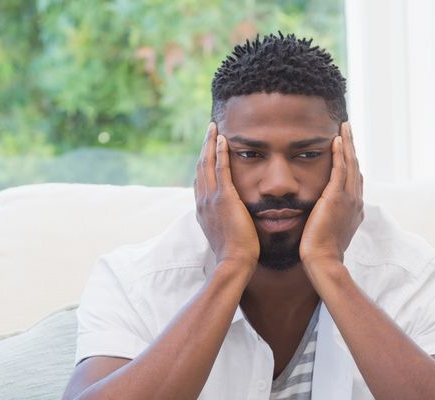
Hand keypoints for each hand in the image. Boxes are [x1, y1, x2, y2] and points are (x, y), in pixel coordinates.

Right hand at [194, 122, 259, 269]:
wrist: (234, 261)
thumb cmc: (235, 252)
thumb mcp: (225, 233)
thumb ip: (225, 220)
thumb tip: (230, 216)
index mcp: (202, 209)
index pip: (200, 179)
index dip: (202, 162)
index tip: (206, 149)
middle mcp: (202, 201)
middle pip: (200, 167)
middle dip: (204, 147)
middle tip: (209, 130)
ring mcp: (211, 199)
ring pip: (207, 164)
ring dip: (210, 143)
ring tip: (213, 128)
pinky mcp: (224, 198)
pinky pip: (220, 169)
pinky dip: (220, 153)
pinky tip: (223, 140)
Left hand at [299, 122, 363, 271]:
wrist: (322, 259)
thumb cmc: (320, 249)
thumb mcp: (328, 229)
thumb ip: (328, 216)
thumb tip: (321, 211)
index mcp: (354, 207)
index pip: (354, 178)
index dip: (351, 161)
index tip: (346, 147)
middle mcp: (356, 200)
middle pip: (356, 166)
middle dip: (352, 146)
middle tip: (348, 128)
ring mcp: (349, 198)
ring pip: (351, 163)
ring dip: (348, 143)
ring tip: (345, 126)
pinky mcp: (337, 197)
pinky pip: (341, 169)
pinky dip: (340, 153)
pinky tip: (337, 139)